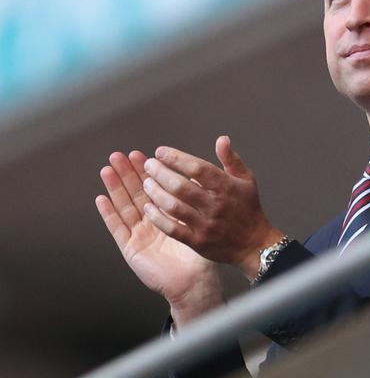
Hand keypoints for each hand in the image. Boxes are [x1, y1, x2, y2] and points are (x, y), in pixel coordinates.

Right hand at [96, 151, 223, 327]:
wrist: (195, 282)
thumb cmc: (201, 254)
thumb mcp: (202, 221)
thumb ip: (199, 199)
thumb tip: (197, 174)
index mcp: (168, 214)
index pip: (155, 187)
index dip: (147, 171)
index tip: (142, 154)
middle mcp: (152, 222)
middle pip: (136, 193)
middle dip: (127, 174)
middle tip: (119, 155)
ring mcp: (140, 234)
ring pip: (125, 206)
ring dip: (115, 188)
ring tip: (107, 169)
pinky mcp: (131, 248)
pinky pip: (118, 228)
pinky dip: (109, 214)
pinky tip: (102, 198)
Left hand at [141, 135, 283, 279]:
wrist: (254, 243)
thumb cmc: (248, 208)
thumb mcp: (246, 180)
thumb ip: (231, 159)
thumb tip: (221, 139)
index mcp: (226, 187)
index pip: (197, 168)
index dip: (176, 158)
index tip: (160, 152)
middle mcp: (215, 205)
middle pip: (181, 186)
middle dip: (160, 173)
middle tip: (149, 165)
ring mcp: (206, 224)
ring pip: (174, 206)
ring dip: (156, 193)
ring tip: (146, 184)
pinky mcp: (198, 242)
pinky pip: (172, 229)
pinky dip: (158, 218)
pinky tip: (149, 208)